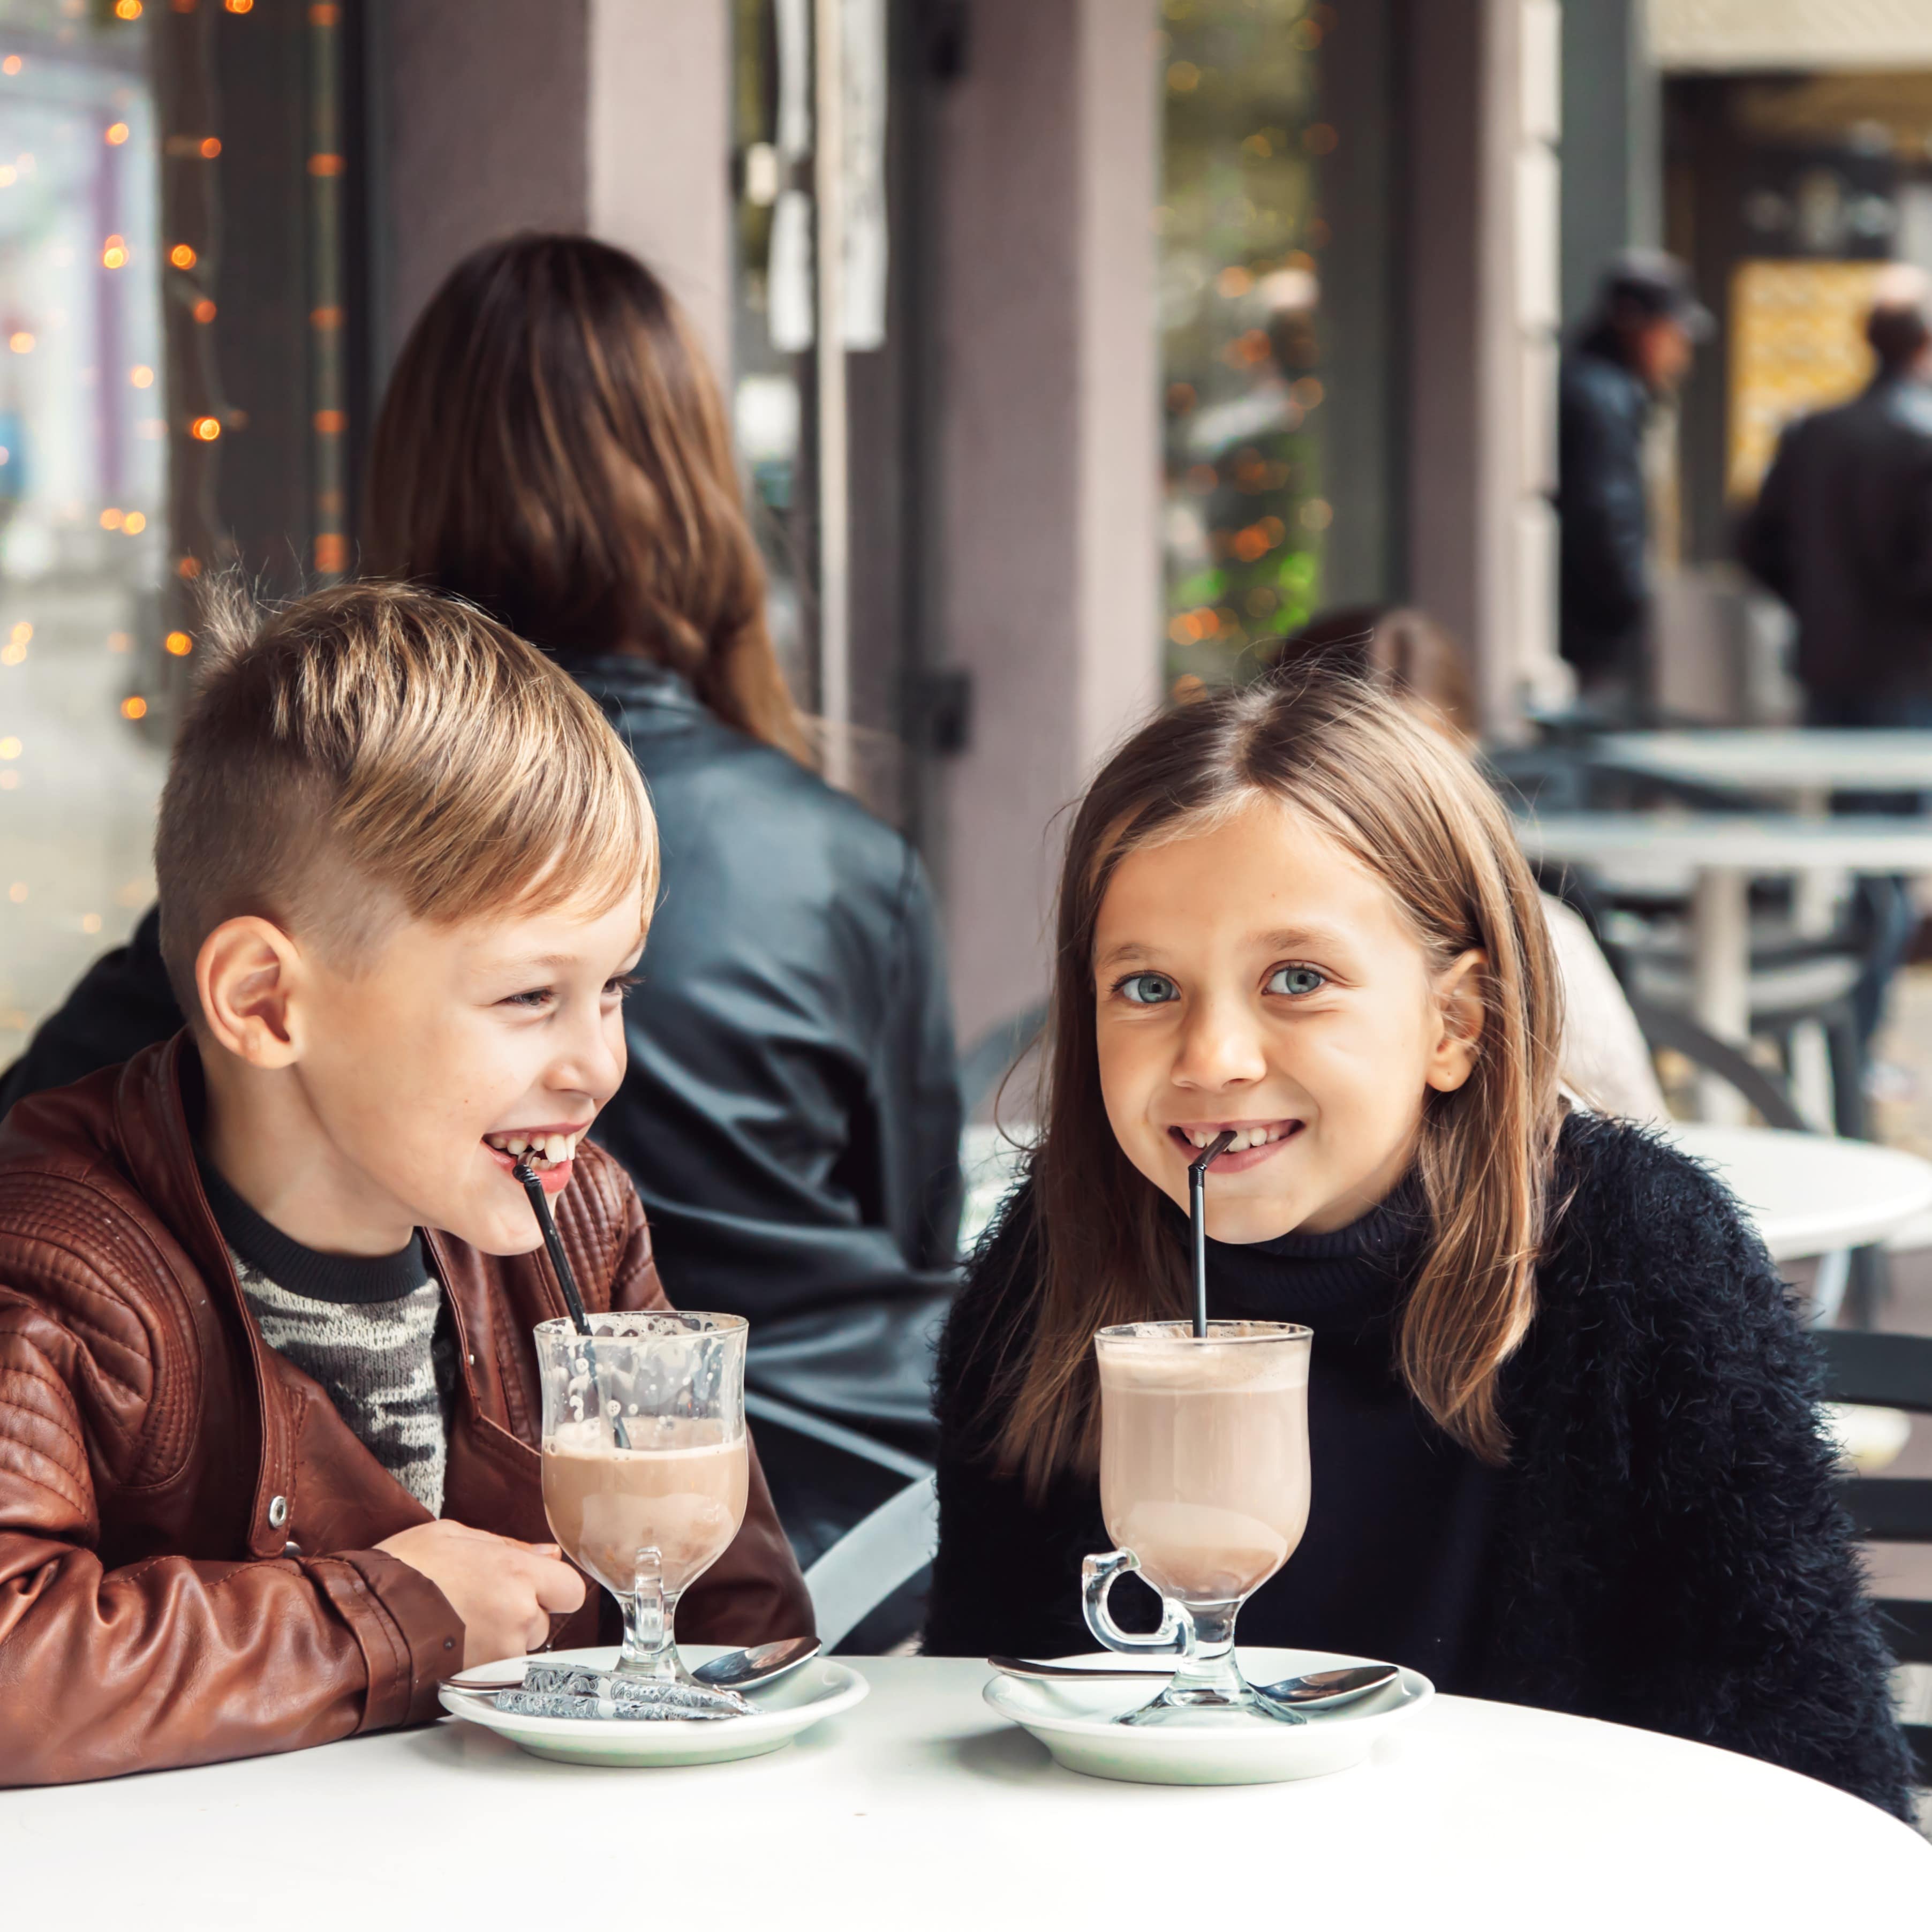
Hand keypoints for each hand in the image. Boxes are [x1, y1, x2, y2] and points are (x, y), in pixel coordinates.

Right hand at [375, 1519, 585, 1668]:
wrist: (357, 1622)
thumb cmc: (400, 1572)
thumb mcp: (454, 1536)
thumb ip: (508, 1547)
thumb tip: (548, 1554)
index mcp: (516, 1575)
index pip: (570, 1589)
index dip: (553, 1587)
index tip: (533, 1585)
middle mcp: (516, 1617)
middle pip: (541, 1620)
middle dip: (519, 1612)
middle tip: (476, 1600)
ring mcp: (498, 1654)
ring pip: (517, 1647)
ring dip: (499, 1638)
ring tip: (455, 1621)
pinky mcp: (477, 1683)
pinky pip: (494, 1669)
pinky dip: (479, 1660)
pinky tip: (449, 1644)